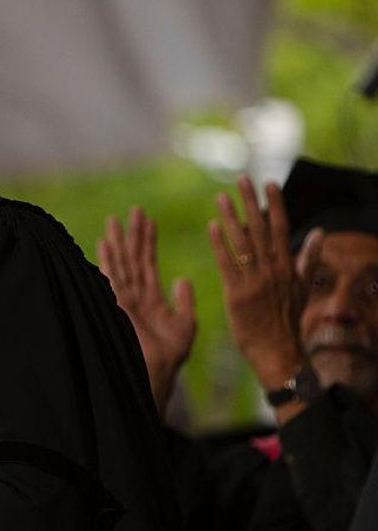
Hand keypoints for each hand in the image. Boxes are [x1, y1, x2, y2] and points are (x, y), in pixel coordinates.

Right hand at [97, 207, 195, 411]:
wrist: (157, 374)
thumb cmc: (170, 358)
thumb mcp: (185, 325)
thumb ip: (183, 300)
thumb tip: (182, 278)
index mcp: (150, 299)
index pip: (147, 263)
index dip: (148, 241)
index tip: (148, 219)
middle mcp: (134, 296)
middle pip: (132, 259)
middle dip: (132, 235)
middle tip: (134, 209)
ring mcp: (124, 300)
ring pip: (121, 264)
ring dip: (118, 242)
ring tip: (115, 219)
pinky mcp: (118, 305)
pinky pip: (113, 277)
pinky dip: (108, 260)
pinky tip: (105, 242)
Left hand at [208, 176, 303, 389]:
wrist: (278, 351)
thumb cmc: (287, 320)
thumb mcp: (302, 288)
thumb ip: (308, 259)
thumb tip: (318, 231)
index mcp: (288, 266)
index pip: (281, 227)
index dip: (274, 204)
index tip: (267, 182)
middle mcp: (273, 270)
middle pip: (260, 229)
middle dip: (250, 202)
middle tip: (240, 179)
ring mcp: (255, 282)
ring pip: (242, 243)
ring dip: (230, 218)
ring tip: (220, 197)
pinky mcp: (237, 295)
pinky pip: (227, 264)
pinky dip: (220, 244)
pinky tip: (212, 227)